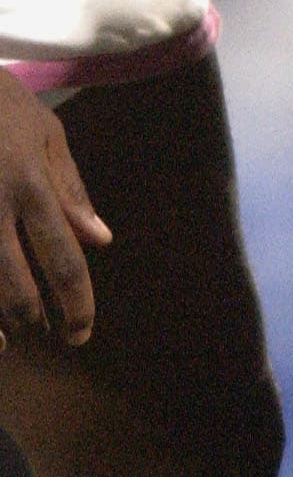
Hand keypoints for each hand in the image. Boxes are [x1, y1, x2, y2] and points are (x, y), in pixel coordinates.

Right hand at [0, 77, 105, 350]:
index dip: (76, 303)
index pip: (63, 259)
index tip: (81, 333)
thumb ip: (71, 189)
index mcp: (31, 186)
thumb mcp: (46, 132)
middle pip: (15, 286)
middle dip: (32, 321)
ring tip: (5, 344)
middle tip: (45, 339)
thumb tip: (100, 240)